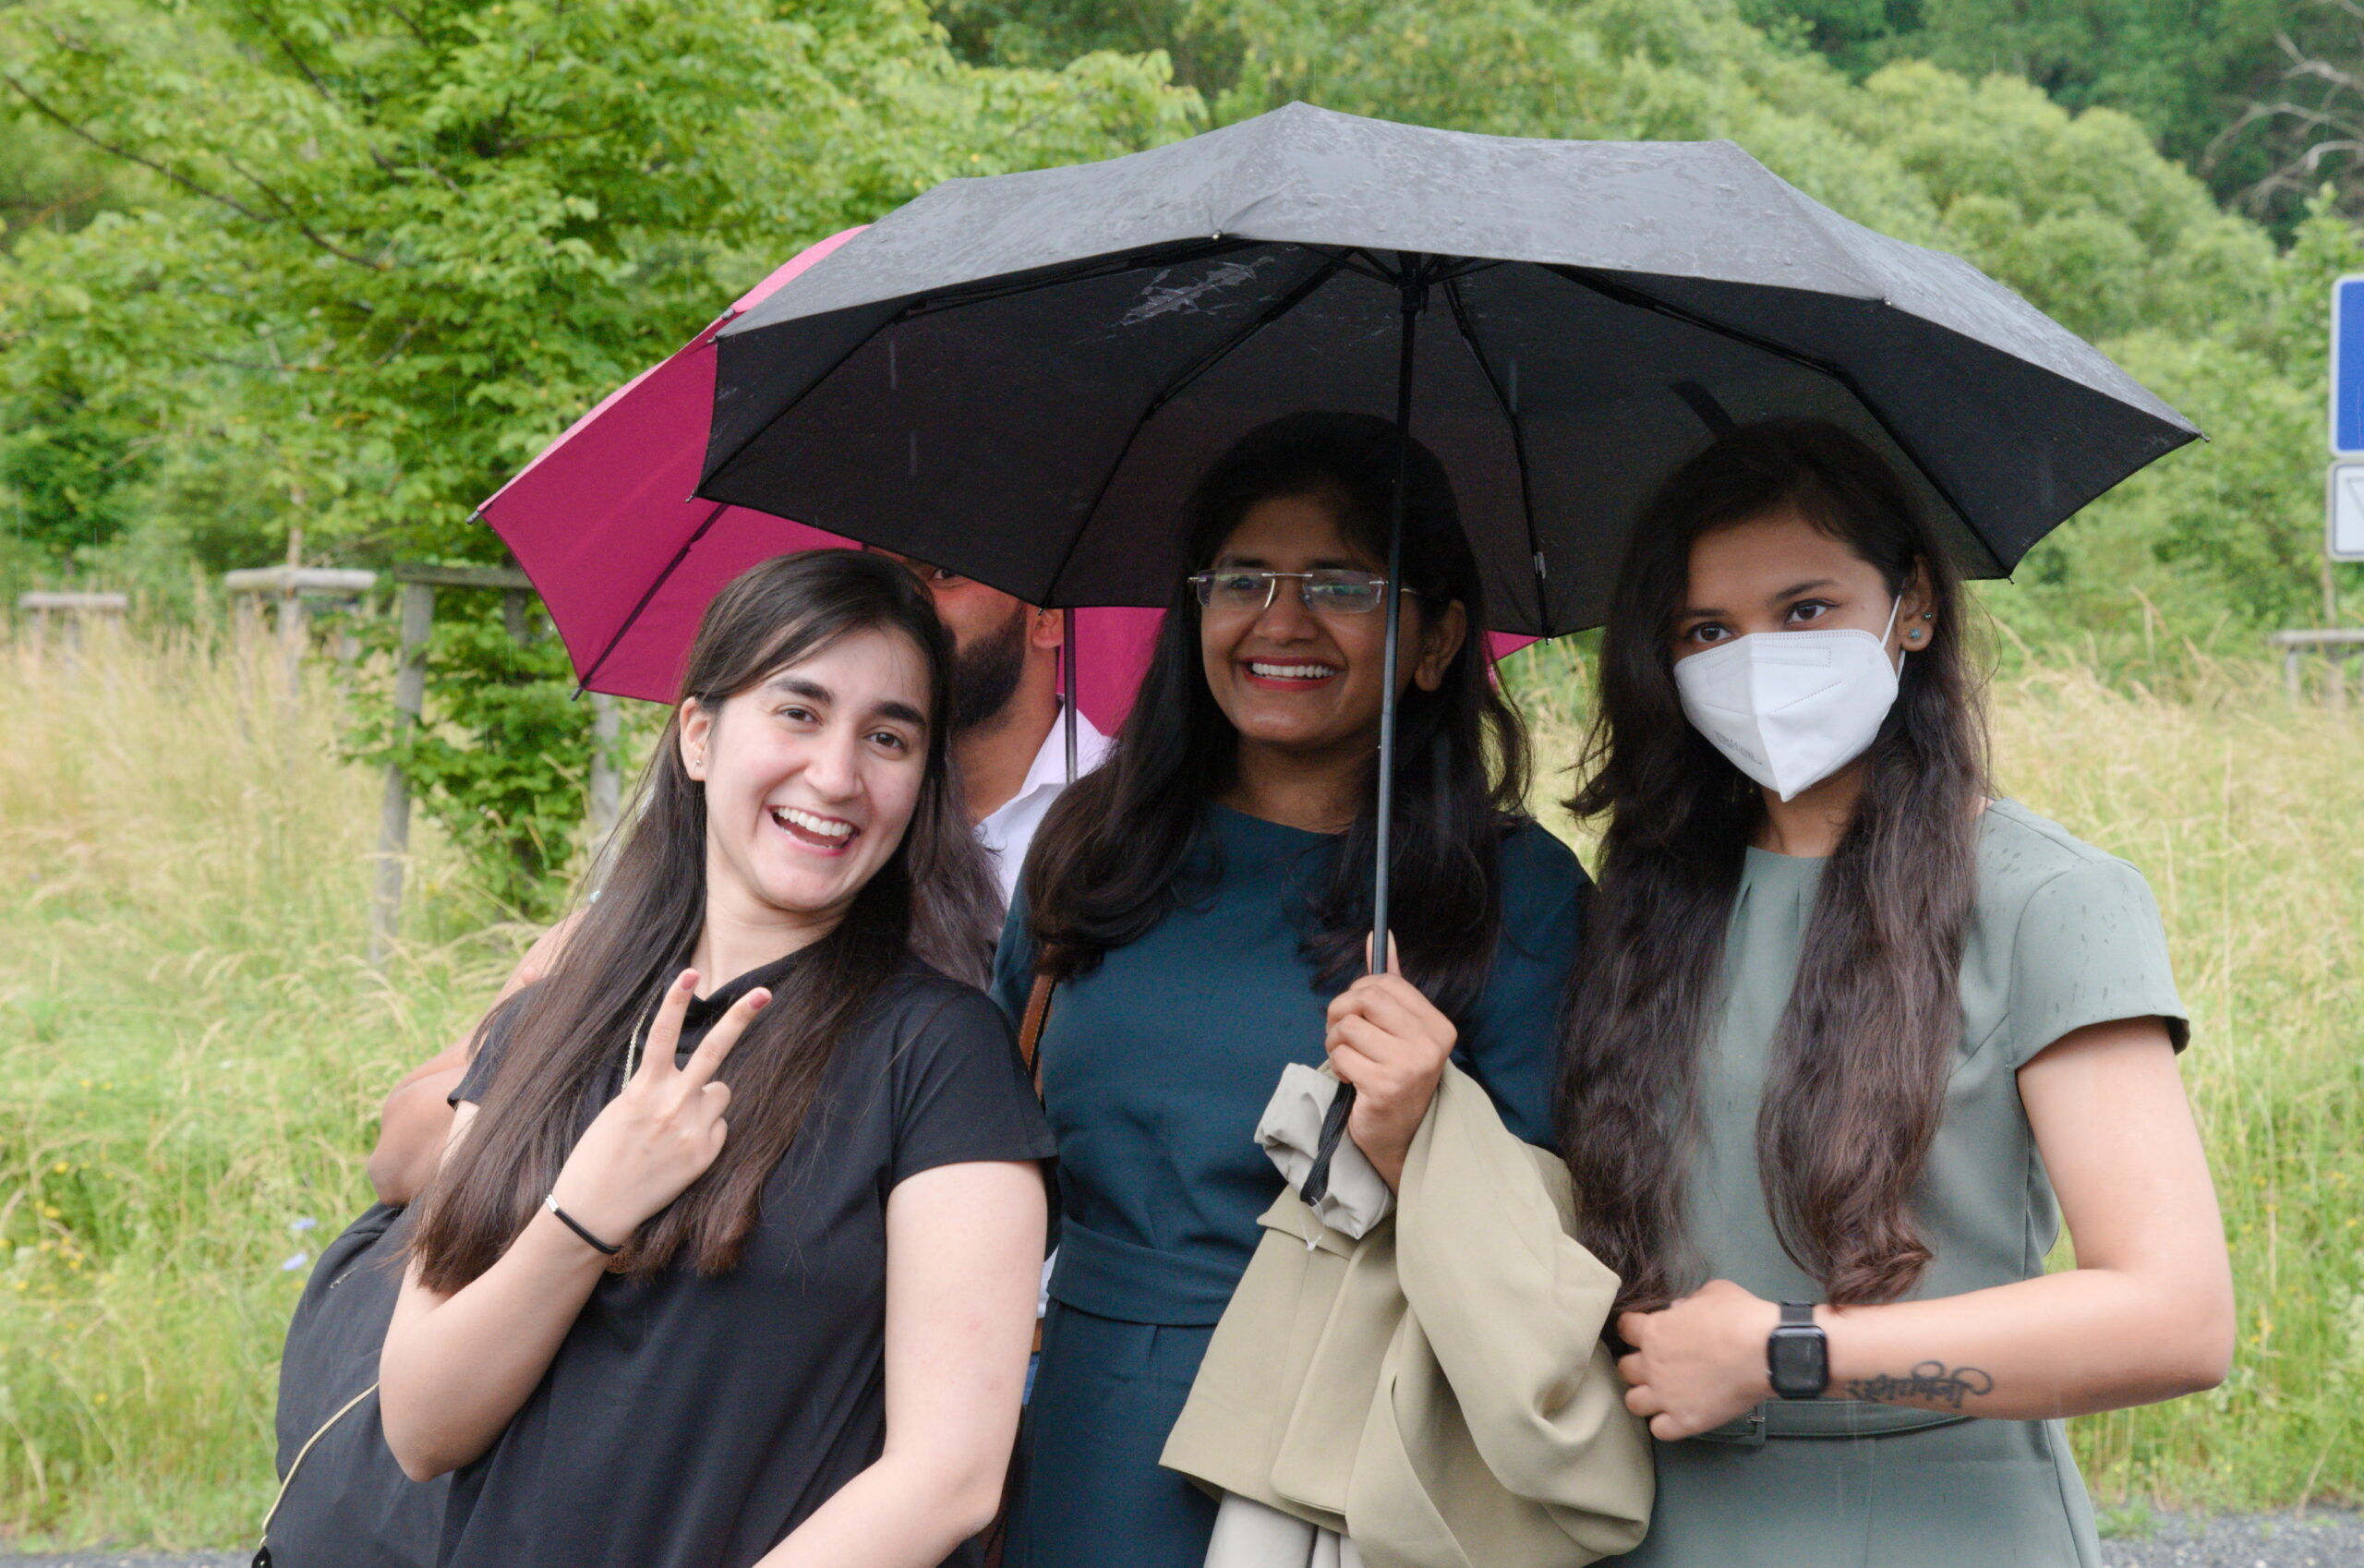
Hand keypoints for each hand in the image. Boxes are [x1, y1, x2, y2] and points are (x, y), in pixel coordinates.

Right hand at [548, 969, 767, 1245]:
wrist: (595, 1209)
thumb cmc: (599, 1155)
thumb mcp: (620, 1110)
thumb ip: (656, 1088)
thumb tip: (696, 1081)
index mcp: (643, 1090)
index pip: (662, 1036)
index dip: (674, 1002)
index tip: (689, 972)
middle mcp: (672, 1106)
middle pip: (715, 1051)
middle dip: (741, 1017)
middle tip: (764, 992)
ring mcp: (693, 1131)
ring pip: (720, 1093)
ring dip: (706, 1099)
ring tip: (675, 1126)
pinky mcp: (705, 1155)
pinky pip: (719, 1127)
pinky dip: (706, 1132)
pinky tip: (678, 1152)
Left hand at [1322, 936, 1454, 1189]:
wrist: (1399, 1136)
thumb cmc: (1395, 1075)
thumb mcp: (1399, 1029)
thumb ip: (1391, 983)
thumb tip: (1379, 936)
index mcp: (1438, 1025)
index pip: (1386, 983)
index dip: (1359, 993)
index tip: (1357, 1013)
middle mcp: (1430, 1044)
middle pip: (1364, 998)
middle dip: (1340, 1012)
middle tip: (1341, 1034)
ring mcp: (1409, 1066)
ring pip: (1347, 1026)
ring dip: (1335, 1043)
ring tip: (1348, 1059)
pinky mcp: (1384, 1086)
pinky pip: (1341, 1054)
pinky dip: (1337, 1065)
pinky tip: (1351, 1078)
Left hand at [1615, 1279, 1785, 1439]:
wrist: (1765, 1352)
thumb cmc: (1740, 1317)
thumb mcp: (1713, 1292)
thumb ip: (1690, 1302)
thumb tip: (1683, 1309)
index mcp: (1655, 1331)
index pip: (1624, 1328)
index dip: (1633, 1328)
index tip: (1644, 1330)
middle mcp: (1653, 1365)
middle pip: (1625, 1368)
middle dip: (1638, 1365)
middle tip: (1657, 1364)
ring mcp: (1666, 1396)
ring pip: (1633, 1402)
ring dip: (1645, 1397)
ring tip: (1662, 1394)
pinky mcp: (1685, 1421)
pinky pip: (1659, 1430)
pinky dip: (1666, 1425)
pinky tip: (1678, 1416)